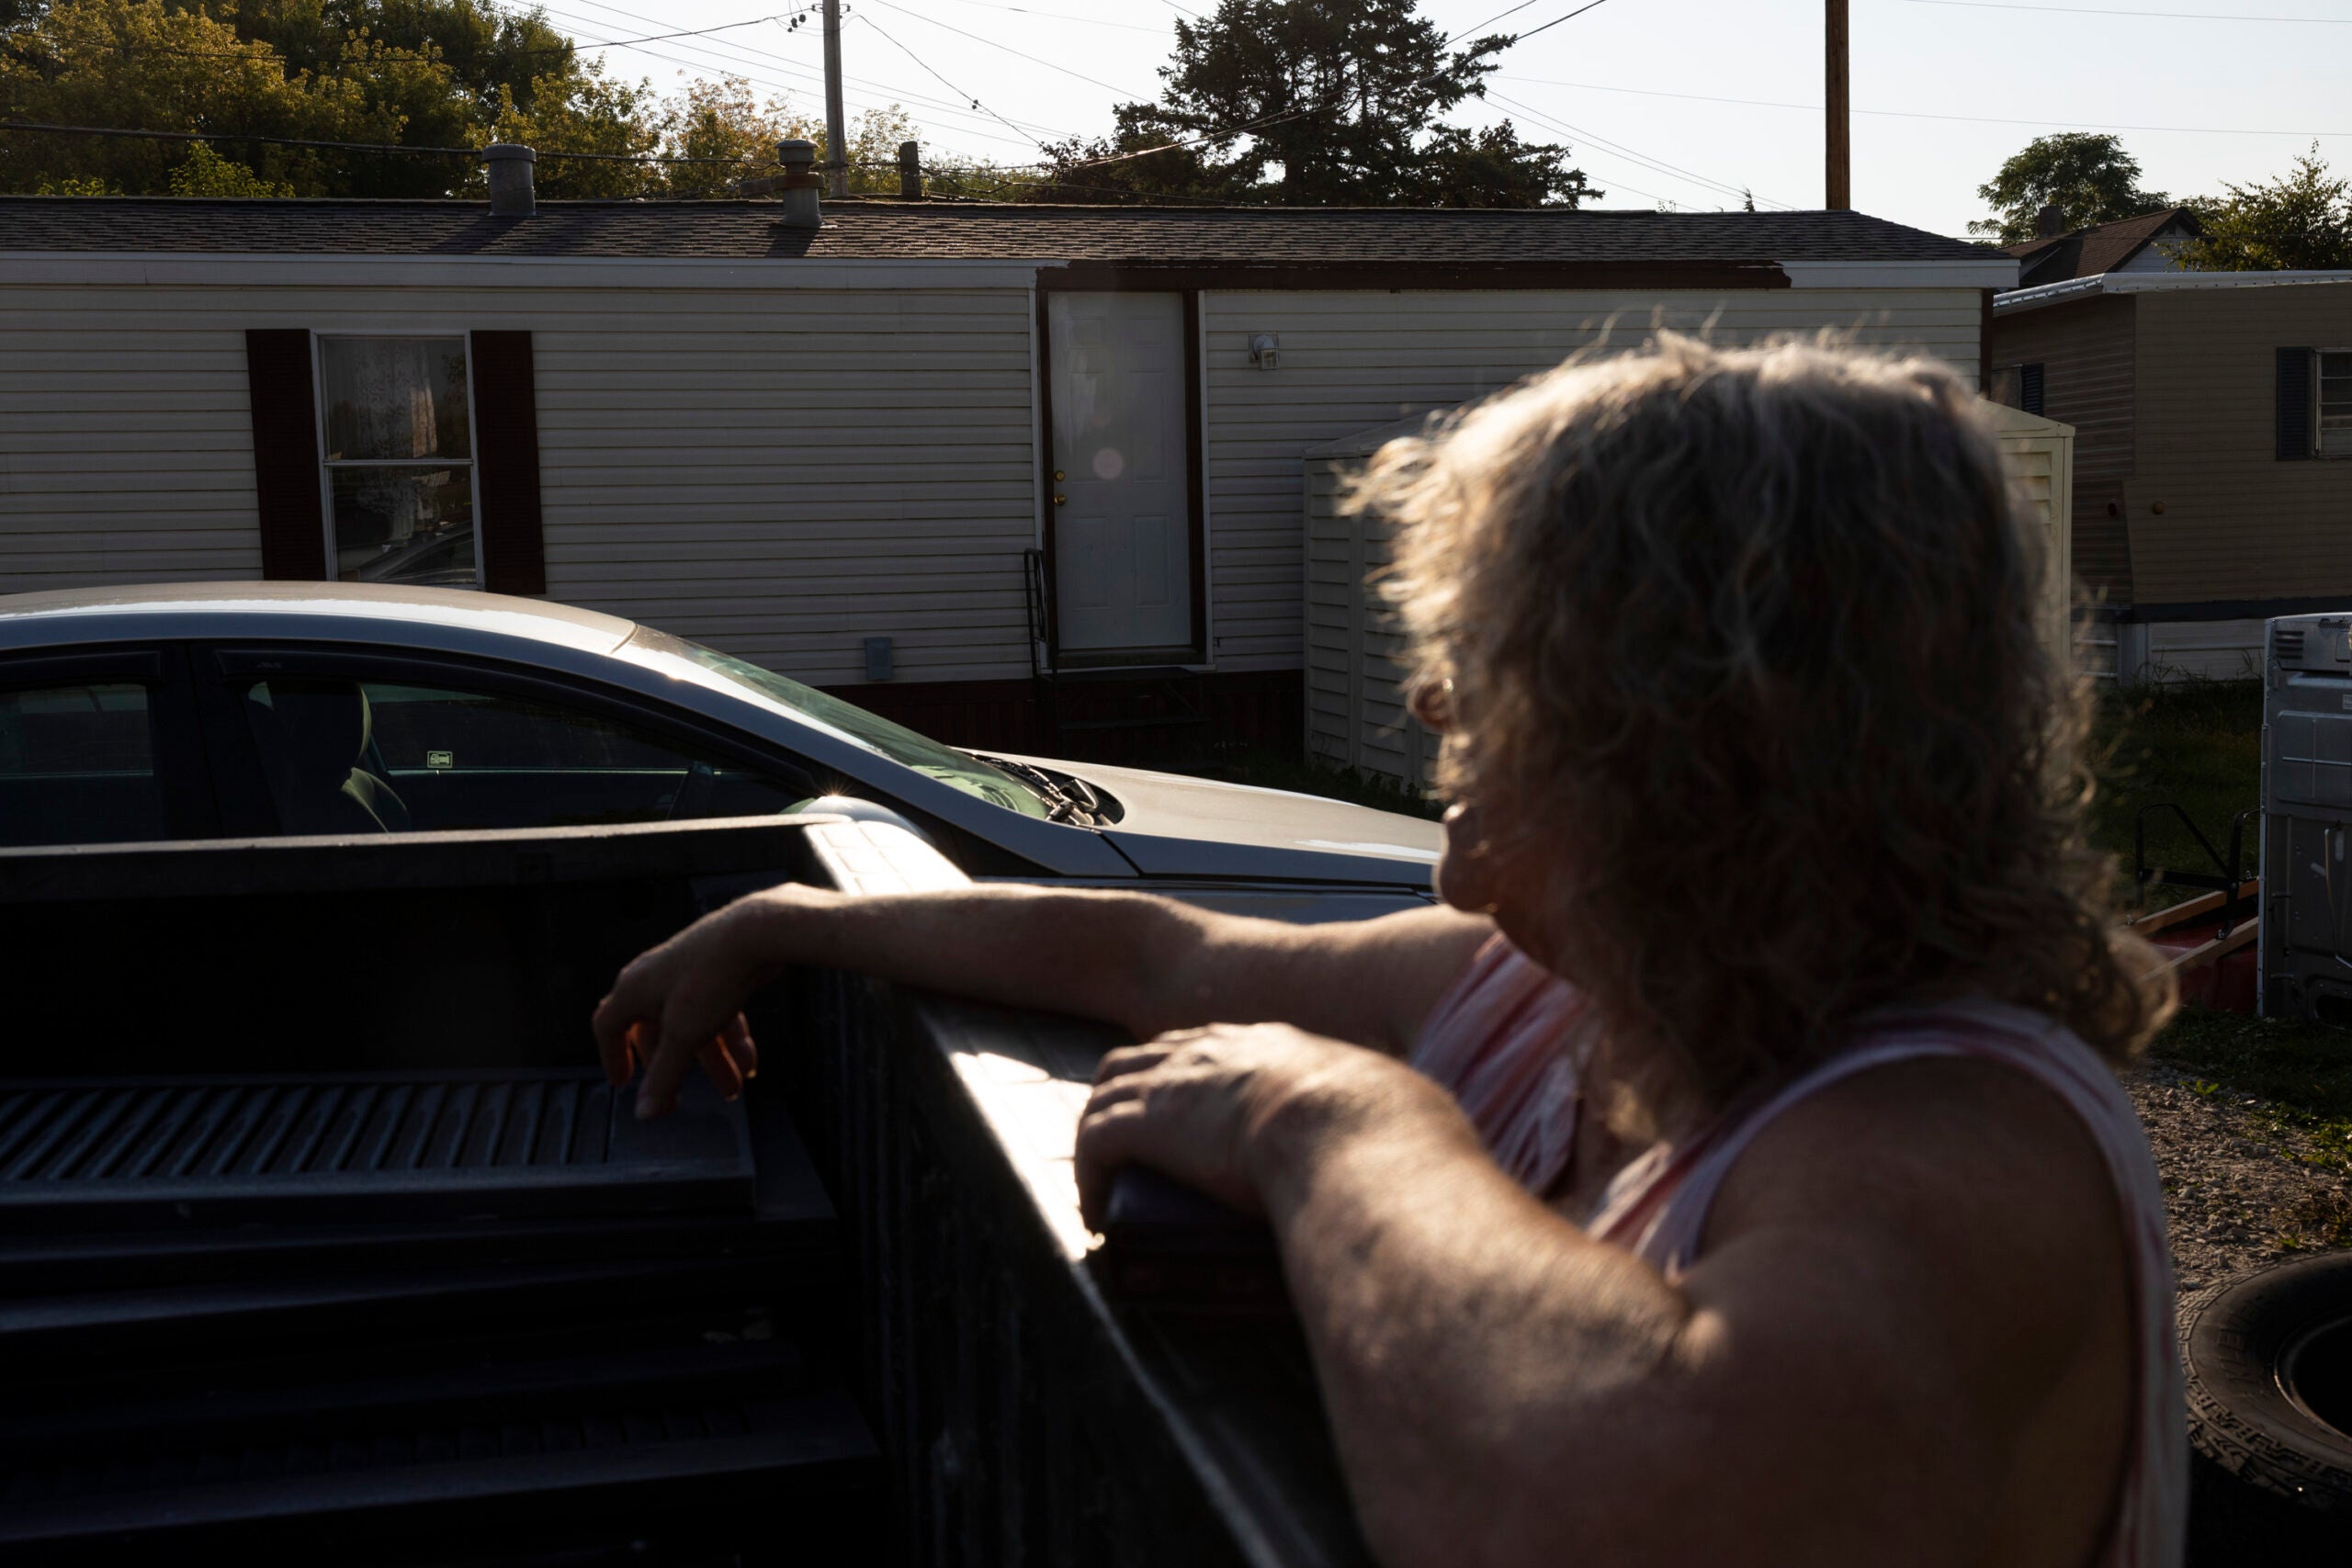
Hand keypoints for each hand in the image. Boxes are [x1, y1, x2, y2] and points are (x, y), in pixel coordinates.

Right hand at [594, 892, 795, 1118]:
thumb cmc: (711, 976)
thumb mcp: (684, 1035)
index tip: (622, 1082)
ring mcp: (686, 973)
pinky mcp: (715, 971)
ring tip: (733, 1089)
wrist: (756, 933)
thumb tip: (645, 1112)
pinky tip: (748, 1063)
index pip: (608, 1026)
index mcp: (634, 990)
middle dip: (673, 1069)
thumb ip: (664, 1076)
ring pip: (693, 1027)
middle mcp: (655, 978)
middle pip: (656, 1033)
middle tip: (680, 1099)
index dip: (612, 1056)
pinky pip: (716, 1013)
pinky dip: (729, 1039)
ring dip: (712, 1061)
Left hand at [1074, 1022, 1439, 1229]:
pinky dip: (1089, 1177)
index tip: (1193, 1121)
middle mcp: (1217, 1051)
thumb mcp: (1395, 1114)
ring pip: (1107, 1091)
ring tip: (1107, 1183)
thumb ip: (1398, 1126)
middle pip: (1148, 1056)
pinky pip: (1093, 1142)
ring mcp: (1177, 1083)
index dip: (1193, 1079)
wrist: (1351, 1130)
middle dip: (1134, 1096)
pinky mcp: (1147, 1124)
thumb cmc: (1388, 1132)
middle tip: (1135, 1149)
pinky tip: (1095, 1214)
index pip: (1213, 1047)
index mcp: (1275, 1046)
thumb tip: (1433, 1156)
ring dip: (1101, 1134)